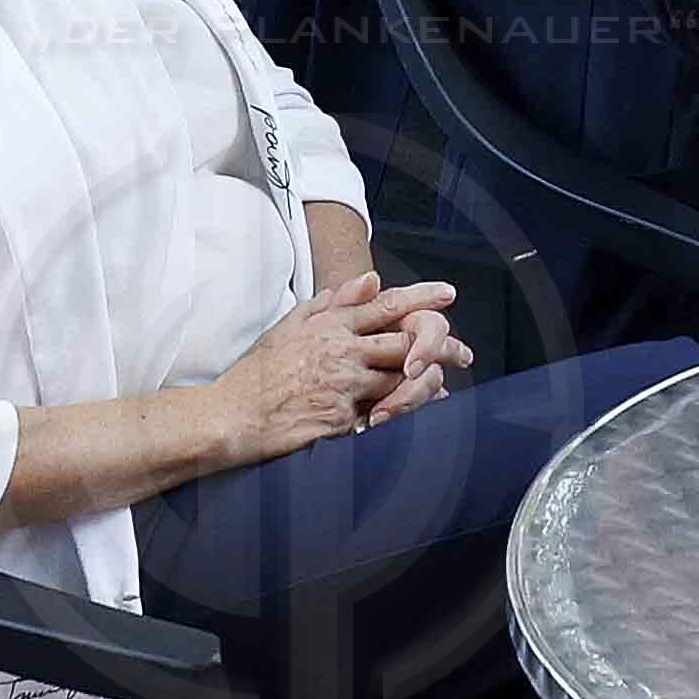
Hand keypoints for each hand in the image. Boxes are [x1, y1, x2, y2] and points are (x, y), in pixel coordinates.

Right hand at [195, 272, 464, 466]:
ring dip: (425, 383)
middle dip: (440, 346)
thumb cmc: (259, 372)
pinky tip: (415, 414)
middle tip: (463, 351)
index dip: (421, 297)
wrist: (235, 415)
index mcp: (330, 324)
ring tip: (442, 387)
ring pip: (401, 379)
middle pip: (406, 341)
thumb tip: (369, 280)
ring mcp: (343, 385)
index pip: (386, 305)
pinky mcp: (343, 418)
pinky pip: (383, 413)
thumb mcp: (291, 324)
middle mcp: (341, 350)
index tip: (448, 293)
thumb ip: (332, 302)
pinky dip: (402, 412)